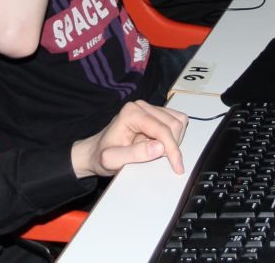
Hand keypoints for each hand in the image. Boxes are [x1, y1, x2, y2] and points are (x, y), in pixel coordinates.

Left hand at [71, 100, 188, 178]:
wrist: (96, 152)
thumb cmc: (102, 156)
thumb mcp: (112, 160)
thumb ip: (135, 154)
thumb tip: (160, 147)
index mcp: (131, 113)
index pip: (162, 129)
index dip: (172, 149)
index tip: (177, 167)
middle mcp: (141, 106)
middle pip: (174, 124)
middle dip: (173, 145)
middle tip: (161, 160)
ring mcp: (149, 108)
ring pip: (178, 122)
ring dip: (174, 141)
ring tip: (157, 153)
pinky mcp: (155, 113)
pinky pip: (176, 121)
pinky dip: (174, 136)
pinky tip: (160, 145)